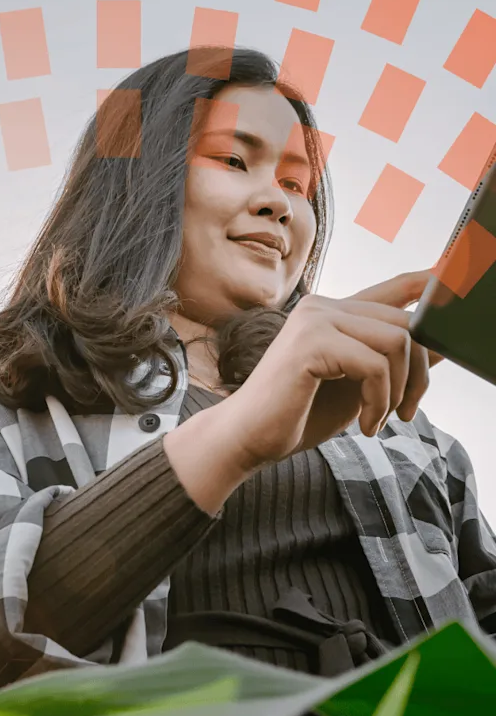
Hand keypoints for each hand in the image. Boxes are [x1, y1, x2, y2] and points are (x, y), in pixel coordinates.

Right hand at [220, 270, 443, 470]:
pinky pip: (375, 366)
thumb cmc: (299, 413)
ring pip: (397, 342)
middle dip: (420, 374)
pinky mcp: (311, 343)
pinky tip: (364, 424)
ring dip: (399, 391)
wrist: (249, 438)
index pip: (398, 287)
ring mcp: (316, 320)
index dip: (436, 282)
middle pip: (407, 323)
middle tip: (406, 412)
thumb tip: (442, 344)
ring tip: (380, 418)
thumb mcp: (359, 386)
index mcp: (334, 312)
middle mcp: (324, 306)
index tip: (466, 277)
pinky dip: (379, 402)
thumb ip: (394, 361)